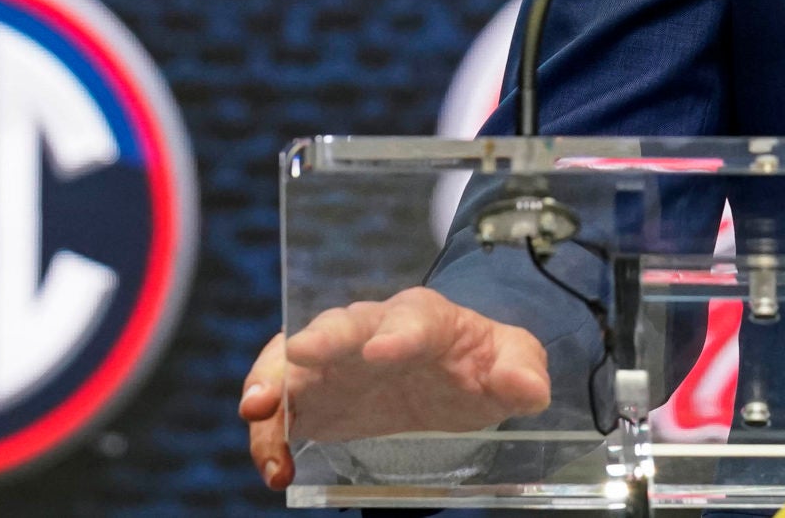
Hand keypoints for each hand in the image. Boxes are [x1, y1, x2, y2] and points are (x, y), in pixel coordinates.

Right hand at [238, 287, 552, 490]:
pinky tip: (275, 465)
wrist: (446, 373)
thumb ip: (522, 371)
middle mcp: (372, 329)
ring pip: (295, 359)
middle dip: (321, 338)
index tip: (381, 353)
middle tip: (299, 355)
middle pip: (343, 323)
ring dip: (272, 381)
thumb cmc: (478, 361)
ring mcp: (337, 358)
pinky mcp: (314, 392)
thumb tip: (527, 386)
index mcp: (426, 319)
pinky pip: (281, 405)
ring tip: (257, 412)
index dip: (397, 333)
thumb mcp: (512, 362)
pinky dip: (270, 431)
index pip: (413, 319)